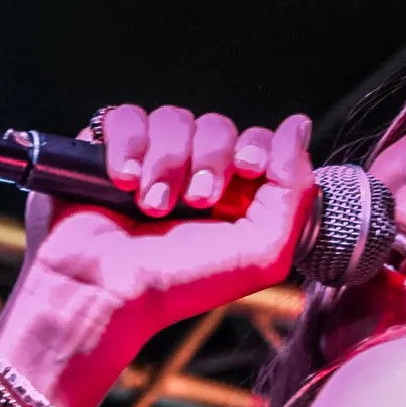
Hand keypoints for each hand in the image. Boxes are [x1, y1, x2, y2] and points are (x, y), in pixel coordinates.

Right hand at [2, 102, 314, 406]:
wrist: (107, 290)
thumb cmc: (182, 282)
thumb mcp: (262, 253)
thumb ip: (293, 192)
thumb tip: (298, 126)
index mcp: (237, 197)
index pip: (259, 141)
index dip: (256, 147)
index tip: (247, 170)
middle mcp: (196, 173)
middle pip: (218, 125)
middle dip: (210, 160)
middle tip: (195, 202)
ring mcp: (152, 159)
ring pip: (174, 118)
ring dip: (167, 162)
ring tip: (151, 206)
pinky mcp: (108, 149)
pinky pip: (126, 116)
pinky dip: (128, 145)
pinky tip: (123, 181)